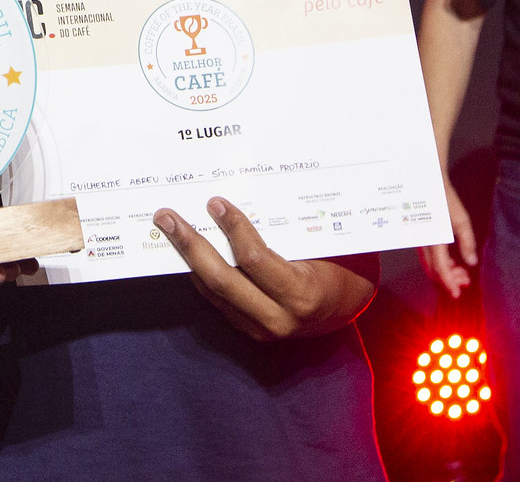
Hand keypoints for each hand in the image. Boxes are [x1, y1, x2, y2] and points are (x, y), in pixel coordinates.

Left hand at [154, 198, 374, 339]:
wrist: (352, 310)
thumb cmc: (346, 266)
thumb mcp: (329, 244)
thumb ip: (295, 227)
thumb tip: (252, 189)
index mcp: (303, 294)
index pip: (255, 260)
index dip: (233, 229)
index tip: (215, 202)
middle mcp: (279, 318)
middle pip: (222, 280)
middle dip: (190, 245)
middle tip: (166, 216)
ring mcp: (262, 329)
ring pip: (213, 292)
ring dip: (188, 259)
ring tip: (169, 229)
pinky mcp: (251, 331)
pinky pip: (217, 300)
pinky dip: (200, 273)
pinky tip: (188, 251)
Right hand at [419, 182, 478, 296]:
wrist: (425, 183)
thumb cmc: (444, 199)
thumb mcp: (461, 219)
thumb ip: (467, 242)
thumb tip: (471, 262)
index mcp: (433, 239)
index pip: (441, 269)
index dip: (449, 283)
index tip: (458, 293)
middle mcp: (424, 242)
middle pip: (433, 270)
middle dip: (449, 280)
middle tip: (465, 282)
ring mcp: (420, 240)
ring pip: (430, 265)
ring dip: (445, 273)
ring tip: (462, 273)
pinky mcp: (422, 237)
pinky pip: (429, 256)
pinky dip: (440, 263)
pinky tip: (453, 262)